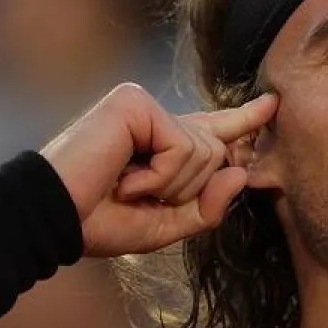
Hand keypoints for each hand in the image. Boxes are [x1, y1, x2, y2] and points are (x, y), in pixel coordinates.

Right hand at [40, 83, 277, 257]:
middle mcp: (155, 118)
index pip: (213, 129)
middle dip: (187, 190)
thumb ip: (208, 207)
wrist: (54, 220)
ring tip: (128, 188)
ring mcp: (144, 105)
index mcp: (162, 144)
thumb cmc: (99, 223)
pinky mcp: (135, 102)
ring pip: (205, 152)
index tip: (272, 105)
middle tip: (139, 197)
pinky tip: (127, 179)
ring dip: (170, 186)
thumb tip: (242, 172)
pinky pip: (183, 147)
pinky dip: (160, 175)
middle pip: (218, 154)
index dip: (245, 119)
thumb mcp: (165, 225)